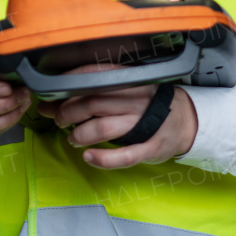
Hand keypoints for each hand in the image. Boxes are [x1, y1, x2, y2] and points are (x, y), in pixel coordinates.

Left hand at [35, 64, 197, 167]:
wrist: (186, 120)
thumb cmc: (146, 104)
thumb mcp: (122, 92)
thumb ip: (89, 94)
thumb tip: (48, 102)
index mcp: (128, 80)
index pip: (91, 76)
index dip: (67, 87)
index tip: (51, 96)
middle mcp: (136, 98)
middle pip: (92, 103)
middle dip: (68, 113)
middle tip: (59, 120)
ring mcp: (145, 123)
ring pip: (103, 127)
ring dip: (80, 135)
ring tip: (72, 139)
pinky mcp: (151, 147)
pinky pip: (124, 155)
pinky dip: (103, 159)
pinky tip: (88, 157)